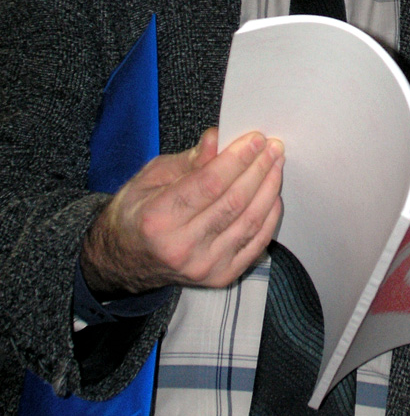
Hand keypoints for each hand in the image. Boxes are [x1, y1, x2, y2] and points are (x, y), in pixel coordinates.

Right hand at [80, 128, 283, 294]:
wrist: (126, 259)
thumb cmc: (138, 212)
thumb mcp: (152, 177)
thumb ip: (189, 160)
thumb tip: (217, 138)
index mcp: (158, 218)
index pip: (209, 184)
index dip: (237, 159)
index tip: (255, 139)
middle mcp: (181, 247)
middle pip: (233, 202)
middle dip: (258, 169)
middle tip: (273, 147)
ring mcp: (204, 266)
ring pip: (249, 222)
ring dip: (269, 189)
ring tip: (276, 165)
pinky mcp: (221, 277)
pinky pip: (255, 243)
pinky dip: (269, 216)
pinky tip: (273, 195)